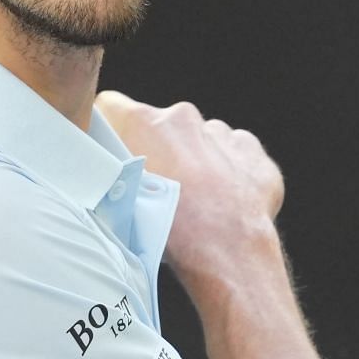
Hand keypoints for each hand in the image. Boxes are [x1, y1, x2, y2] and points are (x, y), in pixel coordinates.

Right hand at [93, 90, 285, 290]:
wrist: (226, 252)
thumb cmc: (171, 231)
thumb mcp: (119, 203)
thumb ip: (112, 174)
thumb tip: (108, 175)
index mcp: (142, 123)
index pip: (112, 106)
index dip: (112, 127)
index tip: (117, 148)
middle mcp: (181, 118)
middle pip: (161, 124)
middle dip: (160, 150)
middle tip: (160, 187)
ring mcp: (220, 133)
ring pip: (200, 138)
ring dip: (196, 161)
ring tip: (196, 199)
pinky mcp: (250, 150)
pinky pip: (233, 152)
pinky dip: (228, 171)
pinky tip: (223, 200)